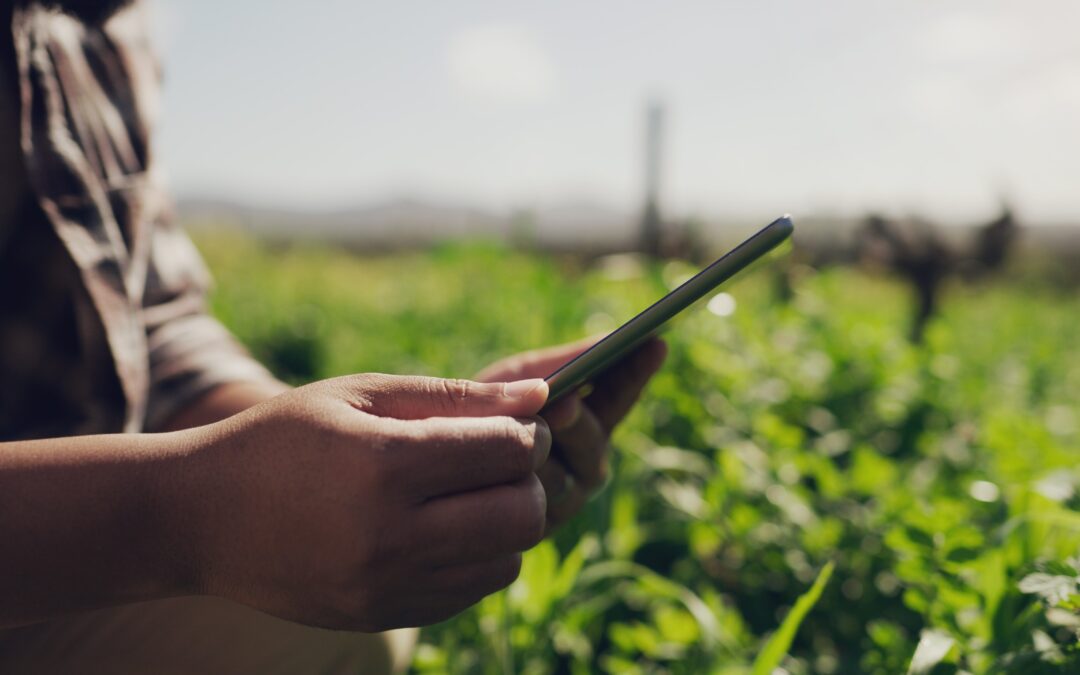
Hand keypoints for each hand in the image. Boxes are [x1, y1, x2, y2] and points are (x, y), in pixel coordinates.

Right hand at [175, 374, 550, 631]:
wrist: (197, 518)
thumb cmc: (281, 439)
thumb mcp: (359, 395)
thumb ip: (454, 395)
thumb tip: (539, 395)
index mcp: (384, 466)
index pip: (507, 451)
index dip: (526, 432)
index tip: (514, 424)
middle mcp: (391, 536)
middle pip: (522, 516)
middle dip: (528, 481)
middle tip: (502, 462)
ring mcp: (387, 586)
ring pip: (506, 562)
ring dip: (507, 524)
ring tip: (468, 495)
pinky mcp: (382, 616)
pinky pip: (468, 593)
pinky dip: (475, 559)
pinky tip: (442, 529)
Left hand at [476, 337, 666, 531]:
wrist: (434, 463)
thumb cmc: (479, 411)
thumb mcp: (517, 380)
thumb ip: (558, 366)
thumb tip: (608, 339)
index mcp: (588, 426)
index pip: (619, 396)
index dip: (635, 372)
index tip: (654, 341)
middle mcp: (583, 466)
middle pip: (592, 442)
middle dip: (576, 422)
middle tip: (562, 404)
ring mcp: (560, 501)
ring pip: (561, 477)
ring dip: (542, 452)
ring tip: (528, 431)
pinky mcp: (528, 531)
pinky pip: (528, 507)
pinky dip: (516, 481)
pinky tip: (500, 462)